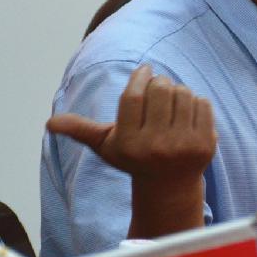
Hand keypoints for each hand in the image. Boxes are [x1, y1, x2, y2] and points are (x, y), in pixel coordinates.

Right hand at [47, 64, 216, 181]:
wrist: (170, 185)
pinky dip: (195, 102)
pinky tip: (187, 115)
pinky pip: (203, 103)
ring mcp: (183, 146)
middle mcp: (156, 147)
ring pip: (183, 92)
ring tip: (171, 103)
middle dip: (160, 82)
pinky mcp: (206, 145)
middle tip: (158, 90)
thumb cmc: (134, 157)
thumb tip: (50, 123)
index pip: (133, 96)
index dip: (140, 76)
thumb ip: (81, 130)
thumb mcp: (106, 146)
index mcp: (129, 144)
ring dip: (178, 91)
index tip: (144, 70)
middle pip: (161, 88)